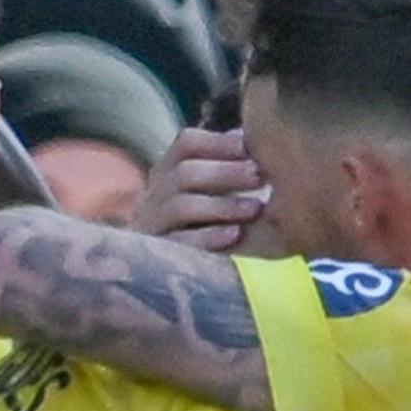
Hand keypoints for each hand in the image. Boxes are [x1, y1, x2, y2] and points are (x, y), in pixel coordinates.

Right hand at [125, 127, 266, 245]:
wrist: (164, 273)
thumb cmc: (200, 225)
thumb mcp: (210, 191)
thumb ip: (225, 164)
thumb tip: (248, 136)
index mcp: (167, 173)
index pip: (186, 144)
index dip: (219, 143)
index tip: (250, 148)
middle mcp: (152, 196)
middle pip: (183, 173)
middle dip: (225, 173)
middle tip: (260, 176)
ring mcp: (150, 227)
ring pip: (179, 206)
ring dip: (221, 205)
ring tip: (255, 208)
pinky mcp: (156, 257)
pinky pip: (179, 244)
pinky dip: (209, 237)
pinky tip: (236, 235)